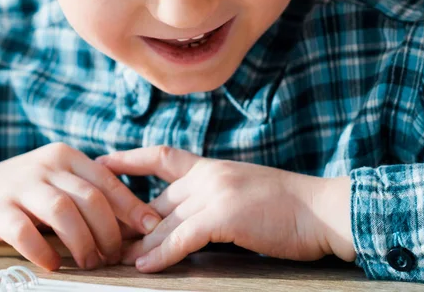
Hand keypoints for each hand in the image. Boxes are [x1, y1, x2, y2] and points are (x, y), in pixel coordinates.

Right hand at [0, 143, 161, 270]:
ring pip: (63, 211)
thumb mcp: (58, 182)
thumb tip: (132, 223)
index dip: (131, 206)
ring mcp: (21, 185)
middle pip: (89, 197)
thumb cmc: (26, 191)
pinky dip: (43, 251)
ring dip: (82, 241)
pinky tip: (53, 265)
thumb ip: (88, 194)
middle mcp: (47, 165)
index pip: (107, 180)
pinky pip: (25, 231)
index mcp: (67, 156)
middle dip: (108, 230)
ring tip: (90, 262)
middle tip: (114, 255)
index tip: (150, 228)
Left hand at [97, 146, 354, 272]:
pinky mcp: (225, 215)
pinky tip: (146, 267)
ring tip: (115, 259)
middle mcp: (209, 174)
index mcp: (212, 166)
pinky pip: (183, 237)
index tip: (102, 161)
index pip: (161, 156)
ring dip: (139, 244)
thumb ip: (213, 197)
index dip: (129, 158)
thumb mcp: (242, 190)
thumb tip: (186, 217)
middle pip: (156, 199)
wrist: (321, 208)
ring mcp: (216, 192)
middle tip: (103, 237)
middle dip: (128, 221)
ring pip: (164, 220)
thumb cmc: (286, 205)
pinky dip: (163, 254)